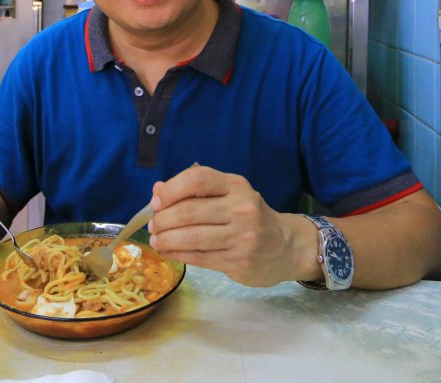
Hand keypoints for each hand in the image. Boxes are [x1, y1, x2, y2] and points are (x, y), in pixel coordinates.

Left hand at [147, 166, 315, 286]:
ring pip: (191, 238)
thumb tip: (157, 191)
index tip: (156, 202)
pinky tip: (168, 251)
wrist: (286, 246)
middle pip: (189, 211)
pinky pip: (199, 258)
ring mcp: (242, 237)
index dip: (171, 189)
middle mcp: (242, 208)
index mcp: (236, 185)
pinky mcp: (239, 261)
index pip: (198, 179)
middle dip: (163, 219)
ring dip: (166, 240)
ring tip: (157, 239)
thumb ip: (195, 191)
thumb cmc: (249, 217)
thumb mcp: (229, 195)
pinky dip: (177, 254)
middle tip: (153, 225)